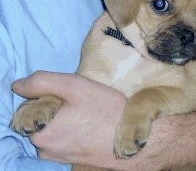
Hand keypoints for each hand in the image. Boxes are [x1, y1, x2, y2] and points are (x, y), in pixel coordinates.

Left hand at [12, 71, 126, 167]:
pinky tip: (88, 126)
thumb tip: (18, 86)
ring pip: (51, 128)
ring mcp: (58, 156)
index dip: (49, 94)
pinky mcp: (71, 159)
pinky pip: (62, 139)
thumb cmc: (106, 111)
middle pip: (40, 118)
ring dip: (63, 118)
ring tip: (86, 114)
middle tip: (80, 103)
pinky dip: (70, 130)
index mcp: (41, 131)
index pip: (30, 105)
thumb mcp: (75, 86)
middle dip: (55, 107)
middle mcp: (44, 149)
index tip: (71, 95)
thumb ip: (43, 82)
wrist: (132, 138)